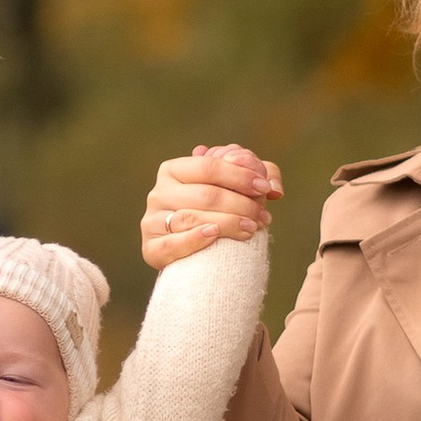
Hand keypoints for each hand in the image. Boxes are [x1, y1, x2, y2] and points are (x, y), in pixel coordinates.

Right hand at [141, 141, 282, 269]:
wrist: (200, 253)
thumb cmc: (222, 212)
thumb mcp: (240, 187)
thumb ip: (259, 175)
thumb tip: (270, 183)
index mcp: (174, 170)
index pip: (208, 166)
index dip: (239, 175)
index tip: (263, 186)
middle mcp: (158, 193)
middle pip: (204, 194)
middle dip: (239, 204)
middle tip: (262, 216)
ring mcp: (151, 221)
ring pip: (191, 217)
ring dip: (227, 222)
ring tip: (251, 228)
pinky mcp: (150, 248)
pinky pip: (172, 243)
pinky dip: (194, 238)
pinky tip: (215, 235)